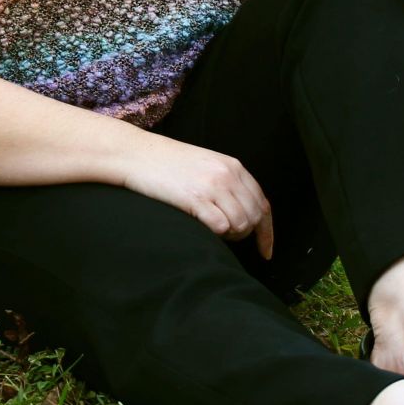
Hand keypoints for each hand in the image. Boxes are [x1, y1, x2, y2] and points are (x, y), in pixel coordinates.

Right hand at [119, 133, 274, 258]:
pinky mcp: (195, 198)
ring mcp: (213, 186)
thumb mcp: (205, 164)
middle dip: (248, 235)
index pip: (263, 203)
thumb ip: (227, 182)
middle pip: (255, 216)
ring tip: (215, 231)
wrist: (136, 154)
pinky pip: (221, 226)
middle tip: (229, 239)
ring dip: (231, 235)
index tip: (265, 250)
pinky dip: (217, 233)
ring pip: (242, 224)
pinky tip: (205, 228)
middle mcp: (228, 175)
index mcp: (233, 166)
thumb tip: (243, 211)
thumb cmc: (166, 162)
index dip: (267, 231)